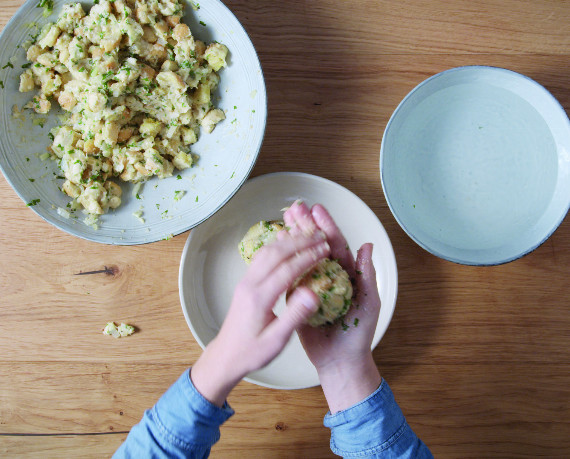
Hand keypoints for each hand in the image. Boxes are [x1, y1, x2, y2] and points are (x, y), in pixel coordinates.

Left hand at [191, 229, 329, 405]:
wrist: (226, 356)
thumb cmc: (252, 352)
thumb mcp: (276, 341)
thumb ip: (295, 316)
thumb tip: (313, 293)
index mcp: (259, 298)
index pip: (286, 269)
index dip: (307, 256)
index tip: (325, 249)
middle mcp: (250, 284)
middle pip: (275, 253)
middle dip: (299, 241)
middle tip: (320, 236)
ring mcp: (245, 281)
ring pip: (266, 251)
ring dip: (287, 240)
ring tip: (308, 236)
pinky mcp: (245, 282)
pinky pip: (261, 257)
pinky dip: (277, 246)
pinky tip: (287, 244)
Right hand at [284, 201, 381, 412]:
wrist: (339, 362)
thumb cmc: (358, 334)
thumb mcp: (368, 304)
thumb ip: (366, 276)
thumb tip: (367, 246)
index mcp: (346, 274)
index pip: (335, 244)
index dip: (326, 226)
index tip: (317, 210)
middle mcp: (329, 276)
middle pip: (316, 245)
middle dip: (306, 225)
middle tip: (295, 207)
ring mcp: (312, 286)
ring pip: (301, 257)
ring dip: (293, 238)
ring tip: (284, 219)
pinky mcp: (298, 299)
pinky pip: (290, 277)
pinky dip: (283, 261)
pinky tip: (276, 247)